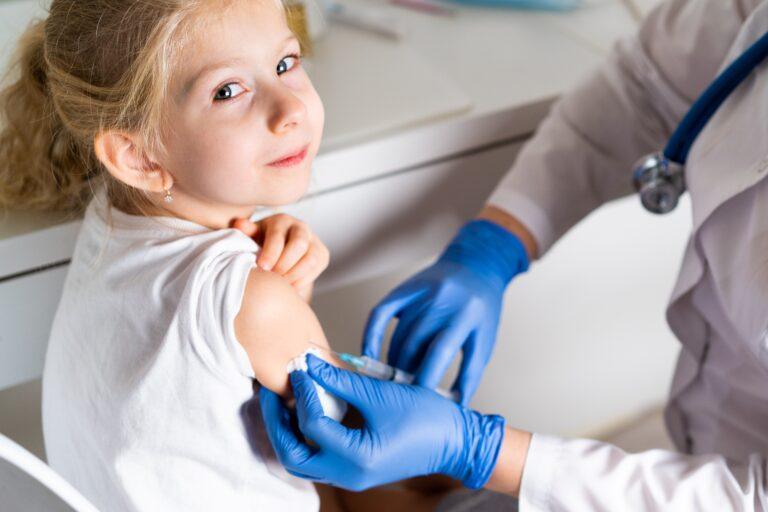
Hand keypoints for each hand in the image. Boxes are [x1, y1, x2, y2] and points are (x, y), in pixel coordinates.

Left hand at [232, 214, 329, 292]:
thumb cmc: (261, 243)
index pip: (278, 235)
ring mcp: (314, 241)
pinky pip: (315, 270)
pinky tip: (289, 285)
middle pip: (299, 245)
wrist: (280, 250)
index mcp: (281, 220)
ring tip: (280, 283)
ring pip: (310, 259)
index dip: (271, 252)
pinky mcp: (322, 255)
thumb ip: (246, 231)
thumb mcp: (252, 237)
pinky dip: (302, 280)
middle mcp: (300, 227)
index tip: (262, 266)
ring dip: (294, 274)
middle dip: (284, 264)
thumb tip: (240, 224)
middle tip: (272, 276)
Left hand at [259, 354, 504, 490]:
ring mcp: (349, 475)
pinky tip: (304, 411)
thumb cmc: (426, 418)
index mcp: (356, 458)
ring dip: (287, 432)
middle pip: (293, 455)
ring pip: (301, 460)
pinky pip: (317, 457)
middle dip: (276, 423)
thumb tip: (311, 365)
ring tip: (282, 399)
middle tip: (269, 392)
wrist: (455, 441)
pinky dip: (305, 436)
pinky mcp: (353, 469)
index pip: (312, 425)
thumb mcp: (381, 395)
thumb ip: (342, 381)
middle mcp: (347, 474)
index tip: (298, 367)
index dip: (301, 392)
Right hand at [363, 220, 528, 404]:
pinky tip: (369, 355)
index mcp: (467, 314)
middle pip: (414, 345)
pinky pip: (379, 314)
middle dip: (406, 375)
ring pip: (398, 336)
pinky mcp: (404, 289)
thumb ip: (469, 375)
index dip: (426, 378)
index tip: (419, 404)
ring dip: (393, 364)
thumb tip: (453, 409)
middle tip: (402, 398)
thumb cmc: (481, 311)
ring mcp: (421, 292)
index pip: (440, 351)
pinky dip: (370, 336)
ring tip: (394, 384)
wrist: (476, 267)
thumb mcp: (483, 341)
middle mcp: (442, 301)